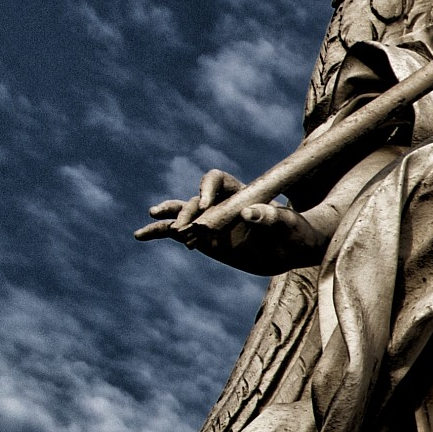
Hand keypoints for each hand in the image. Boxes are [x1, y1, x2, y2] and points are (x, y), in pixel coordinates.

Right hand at [135, 169, 330, 275]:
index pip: (216, 180)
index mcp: (239, 192)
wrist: (287, 251)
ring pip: (182, 213)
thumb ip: (270, 217)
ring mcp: (208, 220)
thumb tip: (249, 213)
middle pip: (196, 200)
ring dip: (169, 217)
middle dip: (189, 213)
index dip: (208, 188)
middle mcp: (219, 203)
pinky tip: (140, 235)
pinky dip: (158, 232)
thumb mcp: (287, 224)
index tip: (207, 204)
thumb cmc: (292, 231)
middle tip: (188, 229)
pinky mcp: (201, 237)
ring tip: (153, 219)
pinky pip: (174, 232)